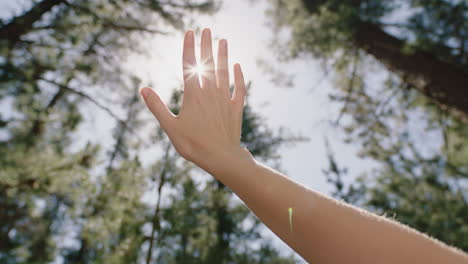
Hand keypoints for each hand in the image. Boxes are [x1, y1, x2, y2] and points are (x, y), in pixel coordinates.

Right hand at [140, 28, 246, 166]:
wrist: (222, 158)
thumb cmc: (193, 145)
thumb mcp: (170, 127)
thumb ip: (157, 107)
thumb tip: (143, 89)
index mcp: (193, 95)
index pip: (189, 65)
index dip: (189, 47)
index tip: (190, 32)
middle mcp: (210, 92)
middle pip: (208, 64)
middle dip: (207, 45)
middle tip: (208, 29)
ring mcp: (225, 99)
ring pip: (225, 72)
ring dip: (224, 56)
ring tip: (223, 41)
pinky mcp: (236, 108)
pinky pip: (239, 88)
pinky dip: (239, 76)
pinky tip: (238, 67)